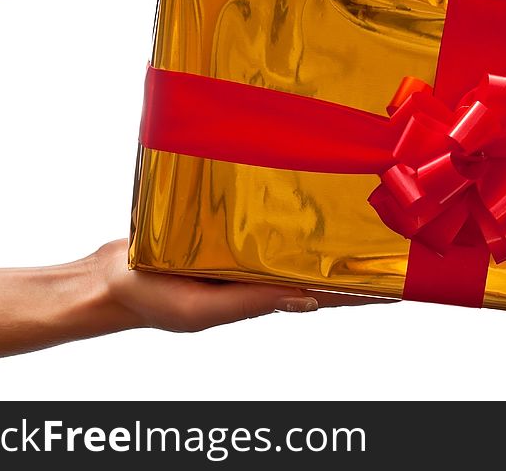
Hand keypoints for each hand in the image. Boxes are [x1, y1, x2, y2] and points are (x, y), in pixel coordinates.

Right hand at [93, 239, 386, 332]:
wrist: (111, 276)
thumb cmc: (153, 301)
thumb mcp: (204, 308)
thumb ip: (254, 301)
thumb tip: (308, 299)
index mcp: (259, 295)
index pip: (320, 295)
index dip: (357, 291)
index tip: (395, 283)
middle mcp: (257, 271)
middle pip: (313, 263)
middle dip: (348, 254)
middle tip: (386, 235)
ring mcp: (242, 249)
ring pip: (290, 238)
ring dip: (319, 230)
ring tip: (356, 212)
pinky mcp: (223, 228)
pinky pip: (260, 219)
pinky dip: (282, 212)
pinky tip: (299, 197)